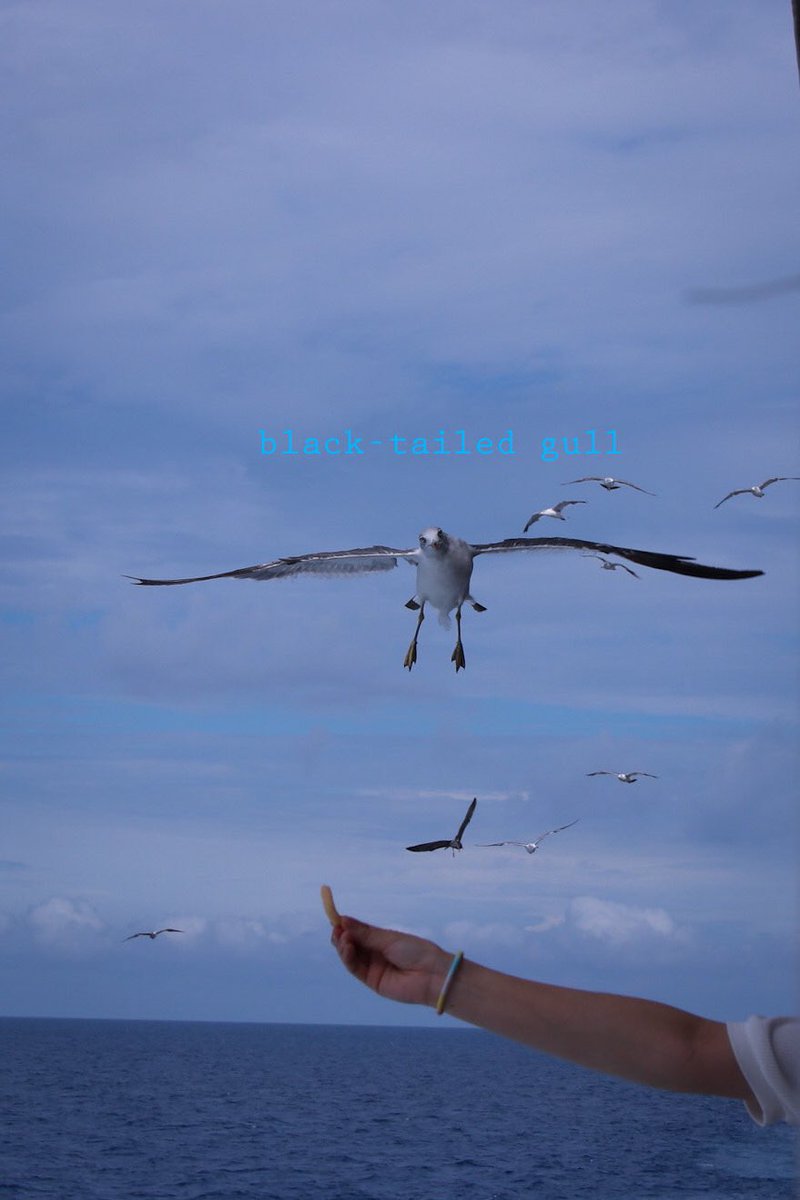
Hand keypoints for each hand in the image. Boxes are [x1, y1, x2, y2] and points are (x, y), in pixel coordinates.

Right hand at [332, 916, 451, 1007]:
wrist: (431, 975)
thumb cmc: (415, 951)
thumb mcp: (389, 938)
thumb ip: (365, 933)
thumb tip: (343, 920)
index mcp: (381, 940)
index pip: (358, 932)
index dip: (346, 925)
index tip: (335, 917)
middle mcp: (374, 953)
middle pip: (351, 944)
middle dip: (342, 935)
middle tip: (336, 927)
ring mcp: (372, 967)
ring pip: (350, 956)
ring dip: (343, 946)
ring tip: (343, 937)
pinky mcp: (371, 981)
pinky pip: (355, 968)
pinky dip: (348, 957)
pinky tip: (347, 947)